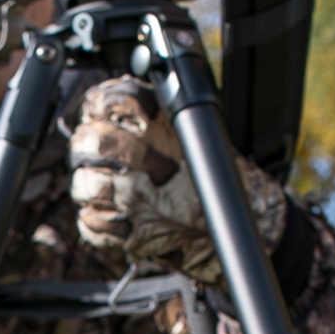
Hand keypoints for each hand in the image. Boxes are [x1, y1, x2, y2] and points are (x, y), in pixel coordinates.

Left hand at [69, 77, 288, 282]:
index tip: (98, 111)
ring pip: (84, 184)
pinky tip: (109, 212)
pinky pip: (90, 224)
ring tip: (101, 184)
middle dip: (86, 143)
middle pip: (91, 141)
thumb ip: (153, 115)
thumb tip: (117, 98)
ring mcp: (135, 200)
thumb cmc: (216, 176)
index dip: (99, 104)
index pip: (110, 101)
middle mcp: (144, 162)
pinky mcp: (131, 235)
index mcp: (160, 128)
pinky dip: (93, 219)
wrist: (250, 221)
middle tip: (94, 149)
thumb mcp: (190, 132)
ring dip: (87, 183)